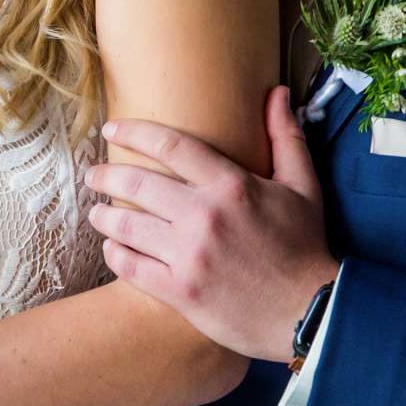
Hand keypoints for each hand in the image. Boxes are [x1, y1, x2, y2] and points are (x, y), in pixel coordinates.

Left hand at [87, 85, 337, 360]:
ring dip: (104, 217)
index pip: (170, 146)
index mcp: (231, 185)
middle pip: (136, 184)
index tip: (111, 130)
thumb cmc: (305, 246)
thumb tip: (277, 92)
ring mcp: (190, 256)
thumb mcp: (303, 186)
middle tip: (93, 175)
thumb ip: (285, 136)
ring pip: (126, 227)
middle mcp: (205, 216)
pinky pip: (132, 268)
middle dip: (106, 176)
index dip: (134, 132)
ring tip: (97, 213)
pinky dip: (115, 256)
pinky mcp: (181, 292)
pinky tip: (112, 249)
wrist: (312, 312)